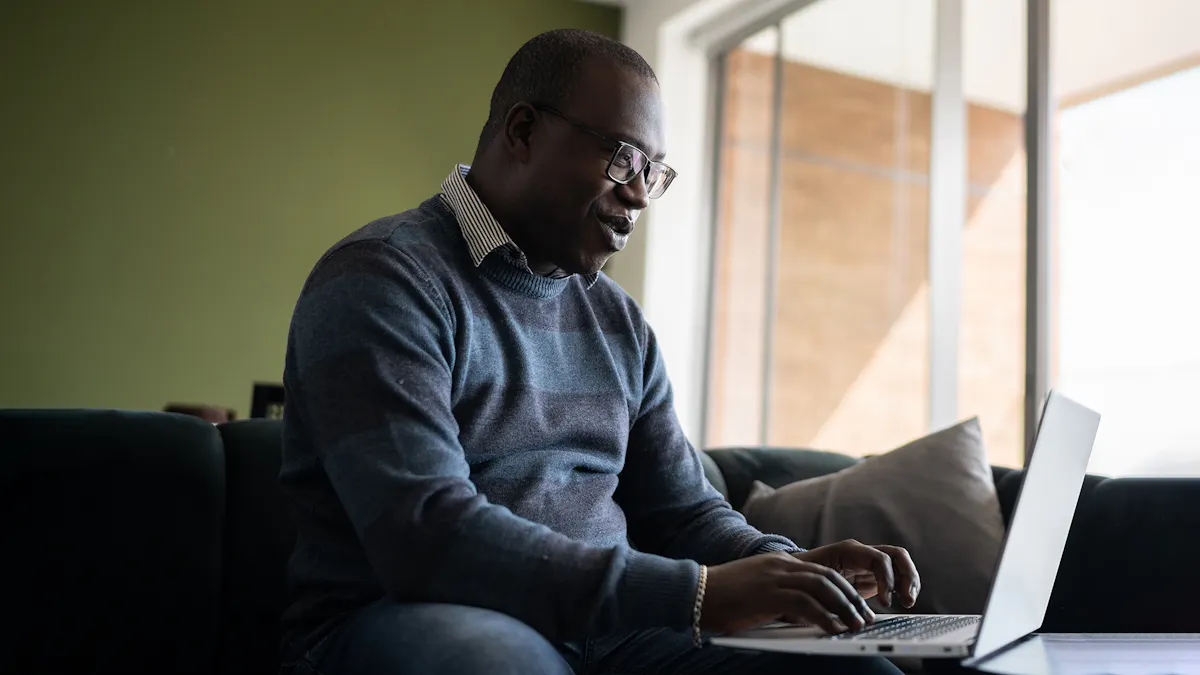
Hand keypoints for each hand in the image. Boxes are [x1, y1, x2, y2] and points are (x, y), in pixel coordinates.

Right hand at [700, 552, 875, 635]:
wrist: (694, 592)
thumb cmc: (721, 598)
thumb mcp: (756, 591)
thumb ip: (779, 596)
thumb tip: (804, 617)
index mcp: (779, 563)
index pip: (822, 570)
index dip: (844, 588)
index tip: (857, 606)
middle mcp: (780, 565)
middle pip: (828, 576)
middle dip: (851, 597)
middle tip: (865, 617)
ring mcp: (774, 577)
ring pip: (823, 586)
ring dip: (844, 607)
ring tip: (856, 626)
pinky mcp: (768, 593)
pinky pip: (805, 604)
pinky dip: (825, 617)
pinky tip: (833, 630)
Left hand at [793, 539, 920, 609]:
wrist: (795, 577)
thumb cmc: (801, 577)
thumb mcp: (812, 583)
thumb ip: (828, 591)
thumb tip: (840, 610)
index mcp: (848, 551)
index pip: (879, 558)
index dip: (887, 579)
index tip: (885, 601)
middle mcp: (862, 554)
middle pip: (897, 555)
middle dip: (907, 576)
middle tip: (907, 600)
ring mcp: (869, 564)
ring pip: (900, 564)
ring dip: (910, 582)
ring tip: (909, 602)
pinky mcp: (873, 577)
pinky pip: (896, 577)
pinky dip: (904, 588)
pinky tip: (903, 602)